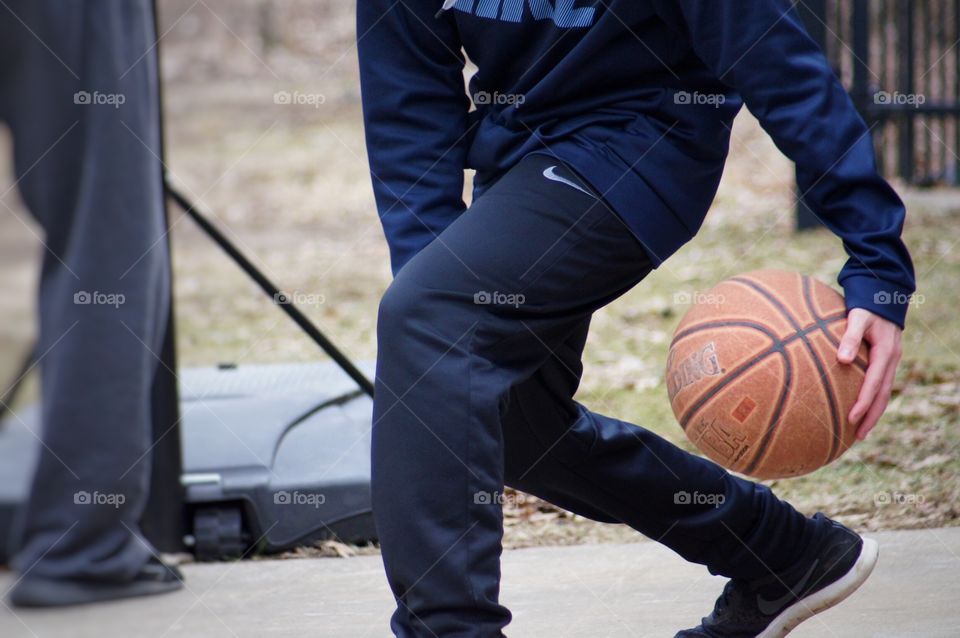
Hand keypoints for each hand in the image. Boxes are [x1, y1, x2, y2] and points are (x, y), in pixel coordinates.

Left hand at [837, 308, 902, 439]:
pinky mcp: (886, 360)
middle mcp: (891, 360)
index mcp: (885, 353)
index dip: (863, 403)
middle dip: (872, 416)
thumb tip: (841, 359)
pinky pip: (881, 385)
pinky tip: (863, 409)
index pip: (874, 384)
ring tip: (862, 430)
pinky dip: (874, 399)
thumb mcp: (857, 316)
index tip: (851, 418)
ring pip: (884, 392)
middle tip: (859, 435)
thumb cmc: (867, 305)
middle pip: (883, 395)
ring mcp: (891, 361)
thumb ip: (849, 336)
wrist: (883, 294)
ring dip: (874, 412)